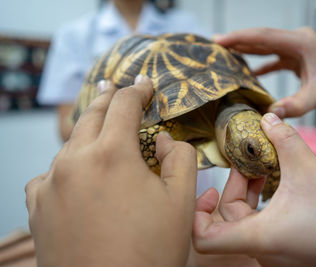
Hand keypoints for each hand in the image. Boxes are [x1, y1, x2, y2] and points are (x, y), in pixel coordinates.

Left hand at [25, 76, 196, 266]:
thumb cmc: (149, 251)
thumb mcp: (182, 201)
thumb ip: (180, 158)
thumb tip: (165, 140)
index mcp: (111, 154)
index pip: (124, 105)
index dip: (138, 91)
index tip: (146, 87)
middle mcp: (74, 161)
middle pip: (92, 115)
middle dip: (109, 99)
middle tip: (118, 88)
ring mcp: (50, 183)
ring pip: (71, 143)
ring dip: (89, 133)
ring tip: (103, 133)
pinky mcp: (37, 206)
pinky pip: (52, 172)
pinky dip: (68, 165)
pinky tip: (79, 176)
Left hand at [192, 113, 315, 266]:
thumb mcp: (309, 169)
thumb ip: (284, 140)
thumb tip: (269, 119)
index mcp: (259, 238)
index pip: (205, 239)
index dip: (197, 214)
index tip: (209, 190)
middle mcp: (264, 252)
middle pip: (228, 220)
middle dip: (234, 186)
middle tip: (248, 162)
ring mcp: (278, 253)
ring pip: (248, 222)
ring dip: (251, 192)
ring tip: (263, 166)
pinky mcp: (291, 249)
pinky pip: (265, 226)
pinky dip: (265, 202)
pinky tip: (278, 180)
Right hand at [215, 27, 315, 117]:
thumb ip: (295, 106)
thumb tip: (269, 115)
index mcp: (301, 43)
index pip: (264, 37)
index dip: (240, 38)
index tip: (219, 40)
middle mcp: (297, 40)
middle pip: (261, 38)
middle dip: (238, 41)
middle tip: (214, 45)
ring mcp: (296, 47)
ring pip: (266, 46)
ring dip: (246, 49)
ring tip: (224, 54)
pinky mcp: (296, 56)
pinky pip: (273, 57)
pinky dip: (260, 63)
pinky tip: (248, 72)